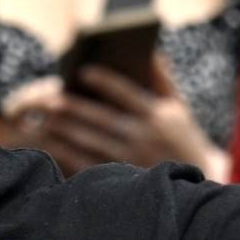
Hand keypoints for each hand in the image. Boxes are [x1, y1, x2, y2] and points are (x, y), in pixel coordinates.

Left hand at [14, 58, 223, 179]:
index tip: (82, 71)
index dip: (103, 81)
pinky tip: (53, 144)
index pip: (126, 93)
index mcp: (158, 116)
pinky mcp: (120, 180)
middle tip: (48, 96)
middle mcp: (144, 138)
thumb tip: (149, 50)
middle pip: (100, 118)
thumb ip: (163, 79)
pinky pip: (87, 165)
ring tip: (47, 117)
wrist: (193, 189)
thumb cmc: (184, 141)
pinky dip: (68, 154)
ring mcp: (130, 161)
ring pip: (90, 142)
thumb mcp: (180, 109)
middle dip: (73, 107)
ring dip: (66, 129)